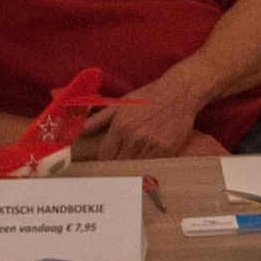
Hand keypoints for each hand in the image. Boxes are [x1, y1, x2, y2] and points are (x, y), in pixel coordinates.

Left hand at [86, 89, 202, 160]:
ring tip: (135, 159)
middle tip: (121, 161)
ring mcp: (152, 144)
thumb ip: (100, 118)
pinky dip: (148, 164)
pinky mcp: (167, 149)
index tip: (109, 159)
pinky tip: (148, 157)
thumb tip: (81, 130)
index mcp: (121, 126)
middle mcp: (135, 136)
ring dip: (133, 165)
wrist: (179, 93)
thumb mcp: (122, 104)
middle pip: (119, 164)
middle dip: (118, 164)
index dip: (106, 159)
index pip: (105, 155)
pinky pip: (151, 165)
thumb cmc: (149, 97)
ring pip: (135, 167)